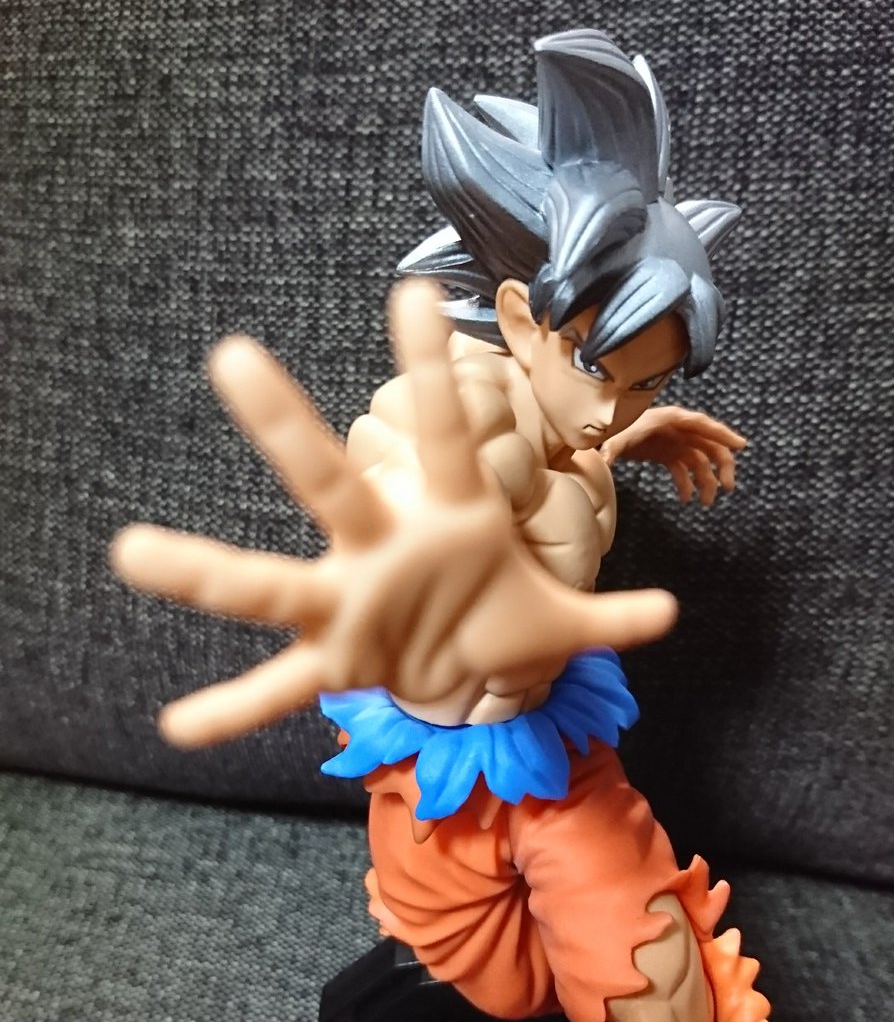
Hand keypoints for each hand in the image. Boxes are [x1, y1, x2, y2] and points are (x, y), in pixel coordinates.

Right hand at [110, 281, 676, 747]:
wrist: (461, 676)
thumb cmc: (499, 624)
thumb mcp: (561, 624)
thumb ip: (610, 617)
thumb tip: (671, 614)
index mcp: (450, 524)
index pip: (442, 435)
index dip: (428, 373)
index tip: (412, 295)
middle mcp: (383, 551)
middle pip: (330, 483)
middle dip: (288, 428)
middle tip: (231, 357)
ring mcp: (350, 605)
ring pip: (268, 580)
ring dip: (203, 568)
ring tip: (130, 550)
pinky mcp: (335, 659)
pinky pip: (277, 686)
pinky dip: (233, 707)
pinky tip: (179, 726)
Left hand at [600, 405, 746, 505]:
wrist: (604, 434)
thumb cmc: (611, 432)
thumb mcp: (613, 438)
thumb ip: (611, 450)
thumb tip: (603, 462)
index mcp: (671, 419)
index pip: (702, 424)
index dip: (722, 433)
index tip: (741, 445)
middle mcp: (678, 430)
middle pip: (709, 445)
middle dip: (721, 465)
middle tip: (728, 487)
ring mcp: (674, 442)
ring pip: (699, 461)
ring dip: (705, 481)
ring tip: (705, 504)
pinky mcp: (667, 454)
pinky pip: (684, 470)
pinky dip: (686, 485)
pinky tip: (684, 500)